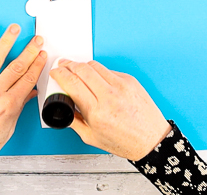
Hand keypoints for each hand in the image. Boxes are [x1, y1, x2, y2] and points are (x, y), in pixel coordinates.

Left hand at [0, 24, 46, 171]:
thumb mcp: (8, 127)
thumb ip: (19, 106)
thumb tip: (29, 92)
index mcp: (7, 106)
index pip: (27, 79)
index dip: (37, 65)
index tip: (43, 54)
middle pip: (16, 67)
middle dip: (29, 51)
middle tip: (37, 40)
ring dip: (6, 42)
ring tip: (14, 29)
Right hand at [50, 59, 170, 160]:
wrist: (151, 139)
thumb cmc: (124, 141)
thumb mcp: (91, 137)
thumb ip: (74, 120)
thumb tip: (63, 105)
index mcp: (96, 112)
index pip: (72, 83)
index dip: (59, 74)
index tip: (55, 73)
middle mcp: (109, 96)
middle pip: (81, 69)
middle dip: (67, 65)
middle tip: (62, 66)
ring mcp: (121, 86)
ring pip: (94, 65)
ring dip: (81, 65)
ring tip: (75, 68)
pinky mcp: (130, 81)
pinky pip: (108, 70)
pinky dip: (98, 71)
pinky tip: (95, 78)